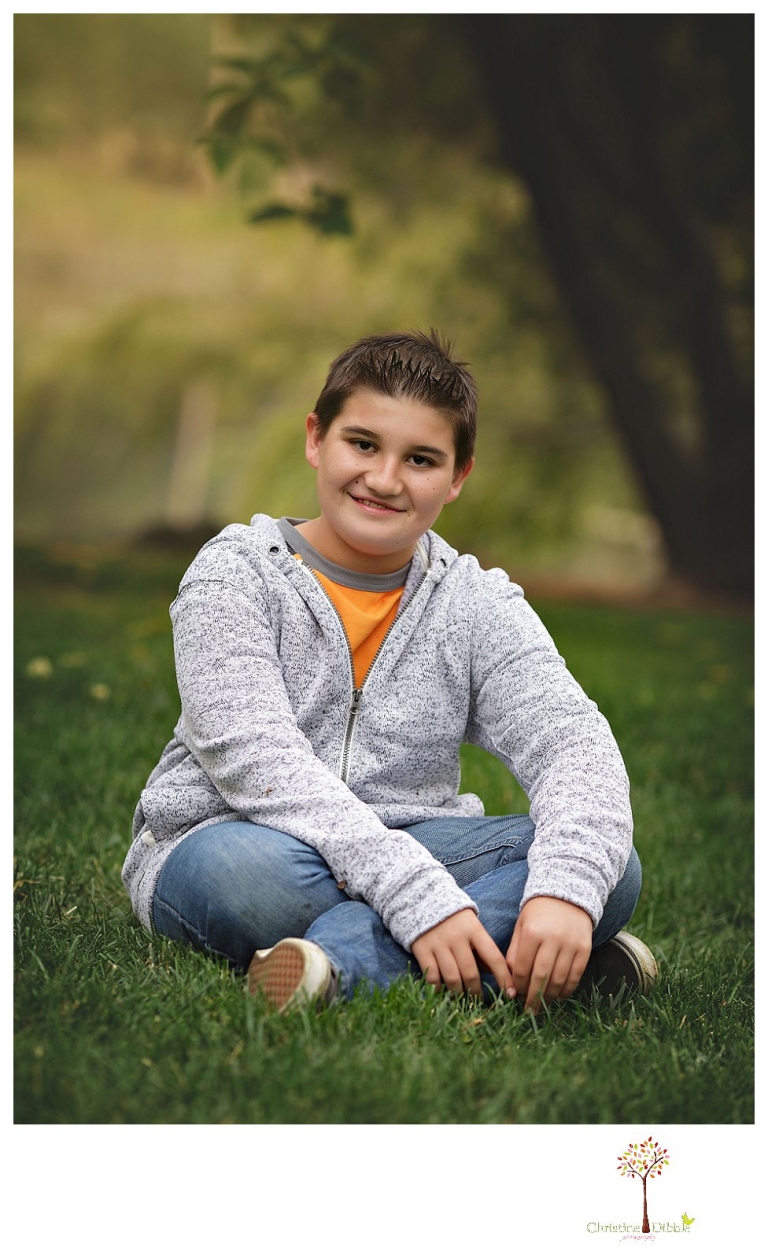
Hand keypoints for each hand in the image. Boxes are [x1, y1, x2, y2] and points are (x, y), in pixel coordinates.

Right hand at [411, 908, 514, 998]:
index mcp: (475, 930)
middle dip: (477, 993)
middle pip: (471, 973)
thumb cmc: (455, 919)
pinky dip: (438, 989)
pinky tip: (443, 994)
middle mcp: (457, 938)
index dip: (504, 978)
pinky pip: (432, 977)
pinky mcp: (422, 951)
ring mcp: (439, 945)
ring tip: (464, 1002)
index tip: (510, 995)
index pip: (494, 957)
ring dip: (460, 994)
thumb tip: (496, 974)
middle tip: (480, 1003)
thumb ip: (483, 949)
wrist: (423, 899)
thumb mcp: (473, 927)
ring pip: (453, 978)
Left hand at [506, 896, 592, 1013]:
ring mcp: (570, 944)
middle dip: (533, 998)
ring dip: (550, 997)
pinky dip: (567, 990)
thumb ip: (514, 952)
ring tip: (543, 1005)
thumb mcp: (521, 926)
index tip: (516, 995)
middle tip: (529, 1010)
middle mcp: (552, 939)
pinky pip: (576, 976)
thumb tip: (510, 981)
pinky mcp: (585, 948)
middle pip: (540, 977)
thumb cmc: (538, 912)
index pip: (522, 968)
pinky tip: (559, 996)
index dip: (518, 986)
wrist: (567, 894)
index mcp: (531, 932)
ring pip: (559, 980)